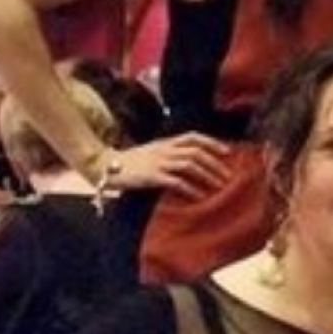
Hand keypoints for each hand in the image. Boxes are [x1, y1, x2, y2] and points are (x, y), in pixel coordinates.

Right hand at [110, 133, 230, 197]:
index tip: (228, 152)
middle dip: (216, 163)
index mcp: (166, 142)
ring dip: (207, 175)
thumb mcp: (152, 151)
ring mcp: (158, 162)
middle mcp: (164, 149)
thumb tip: (191, 161)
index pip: (194, 137)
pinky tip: (199, 196)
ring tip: (219, 186)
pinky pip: (176, 182)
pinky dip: (190, 189)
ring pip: (190, 165)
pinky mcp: (151, 176)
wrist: (103, 165)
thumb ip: (170, 153)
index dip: (213, 143)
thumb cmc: (130, 162)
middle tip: (229, 175)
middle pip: (196, 152)